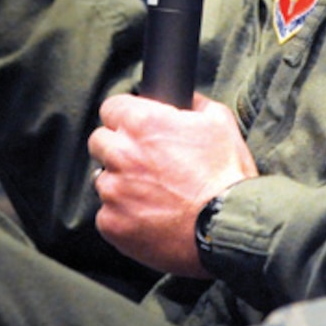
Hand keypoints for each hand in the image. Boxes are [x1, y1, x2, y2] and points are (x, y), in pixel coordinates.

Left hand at [88, 92, 256, 276]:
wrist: (226, 227)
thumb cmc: (225, 176)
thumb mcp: (220, 122)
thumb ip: (194, 104)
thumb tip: (186, 98)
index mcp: (142, 123)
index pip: (110, 108)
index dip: (125, 117)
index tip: (135, 129)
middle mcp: (121, 154)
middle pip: (99, 142)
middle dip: (117, 148)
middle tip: (144, 163)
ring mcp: (114, 191)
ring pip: (103, 180)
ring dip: (121, 184)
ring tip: (153, 195)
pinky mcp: (112, 223)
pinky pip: (107, 214)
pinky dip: (123, 216)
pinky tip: (150, 217)